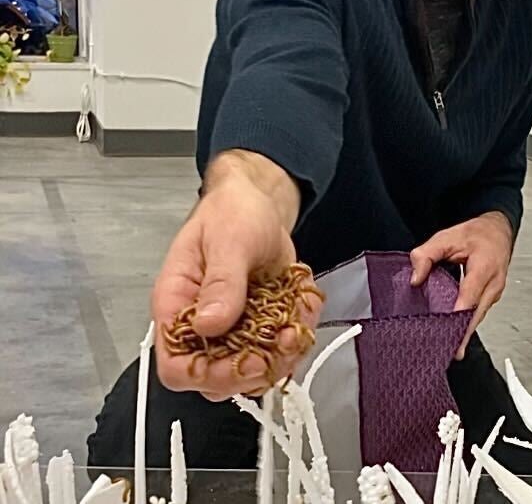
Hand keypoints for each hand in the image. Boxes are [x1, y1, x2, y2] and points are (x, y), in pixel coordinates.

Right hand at [152, 152, 322, 400]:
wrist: (258, 202)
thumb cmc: (232, 213)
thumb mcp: (228, 240)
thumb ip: (220, 282)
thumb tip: (209, 325)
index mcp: (177, 304)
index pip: (175, 366)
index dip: (206, 374)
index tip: (242, 361)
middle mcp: (200, 324)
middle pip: (214, 380)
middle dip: (252, 371)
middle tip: (281, 343)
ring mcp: (230, 329)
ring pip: (250, 371)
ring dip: (280, 357)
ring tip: (297, 327)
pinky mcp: (258, 326)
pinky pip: (276, 350)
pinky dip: (297, 336)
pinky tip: (304, 308)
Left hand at [409, 212, 513, 360]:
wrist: (498, 231)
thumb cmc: (477, 234)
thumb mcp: (447, 237)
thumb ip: (426, 254)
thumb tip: (415, 278)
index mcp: (484, 267)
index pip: (470, 296)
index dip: (458, 315)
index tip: (449, 330)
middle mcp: (493, 284)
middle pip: (476, 314)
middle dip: (462, 334)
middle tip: (448, 353)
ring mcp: (494, 293)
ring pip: (477, 317)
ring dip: (463, 331)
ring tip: (448, 348)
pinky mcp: (490, 298)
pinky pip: (477, 313)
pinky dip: (466, 323)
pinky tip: (454, 332)